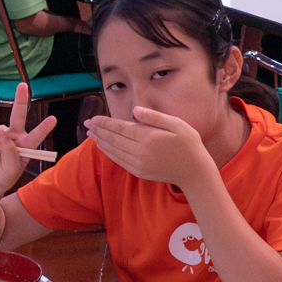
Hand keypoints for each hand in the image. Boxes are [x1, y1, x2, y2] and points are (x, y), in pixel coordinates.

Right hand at [0, 80, 53, 195]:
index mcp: (25, 146)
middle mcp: (13, 136)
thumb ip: (10, 152)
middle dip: (20, 100)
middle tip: (22, 86)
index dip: (43, 128)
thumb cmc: (2, 178)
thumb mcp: (11, 170)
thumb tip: (1, 133)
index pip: (36, 136)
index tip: (53, 120)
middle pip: (17, 115)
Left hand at [85, 104, 214, 187]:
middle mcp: (140, 151)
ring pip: (114, 151)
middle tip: (87, 124)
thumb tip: (135, 110)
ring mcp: (139, 163)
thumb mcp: (176, 124)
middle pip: (113, 139)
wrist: (194, 172)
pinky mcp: (139, 172)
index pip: (120, 128)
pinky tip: (104, 147)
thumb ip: (154, 117)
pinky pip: (119, 161)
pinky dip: (109, 153)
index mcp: (148, 137)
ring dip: (101, 142)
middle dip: (98, 131)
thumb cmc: (189, 144)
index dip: (105, 123)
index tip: (93, 118)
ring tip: (91, 134)